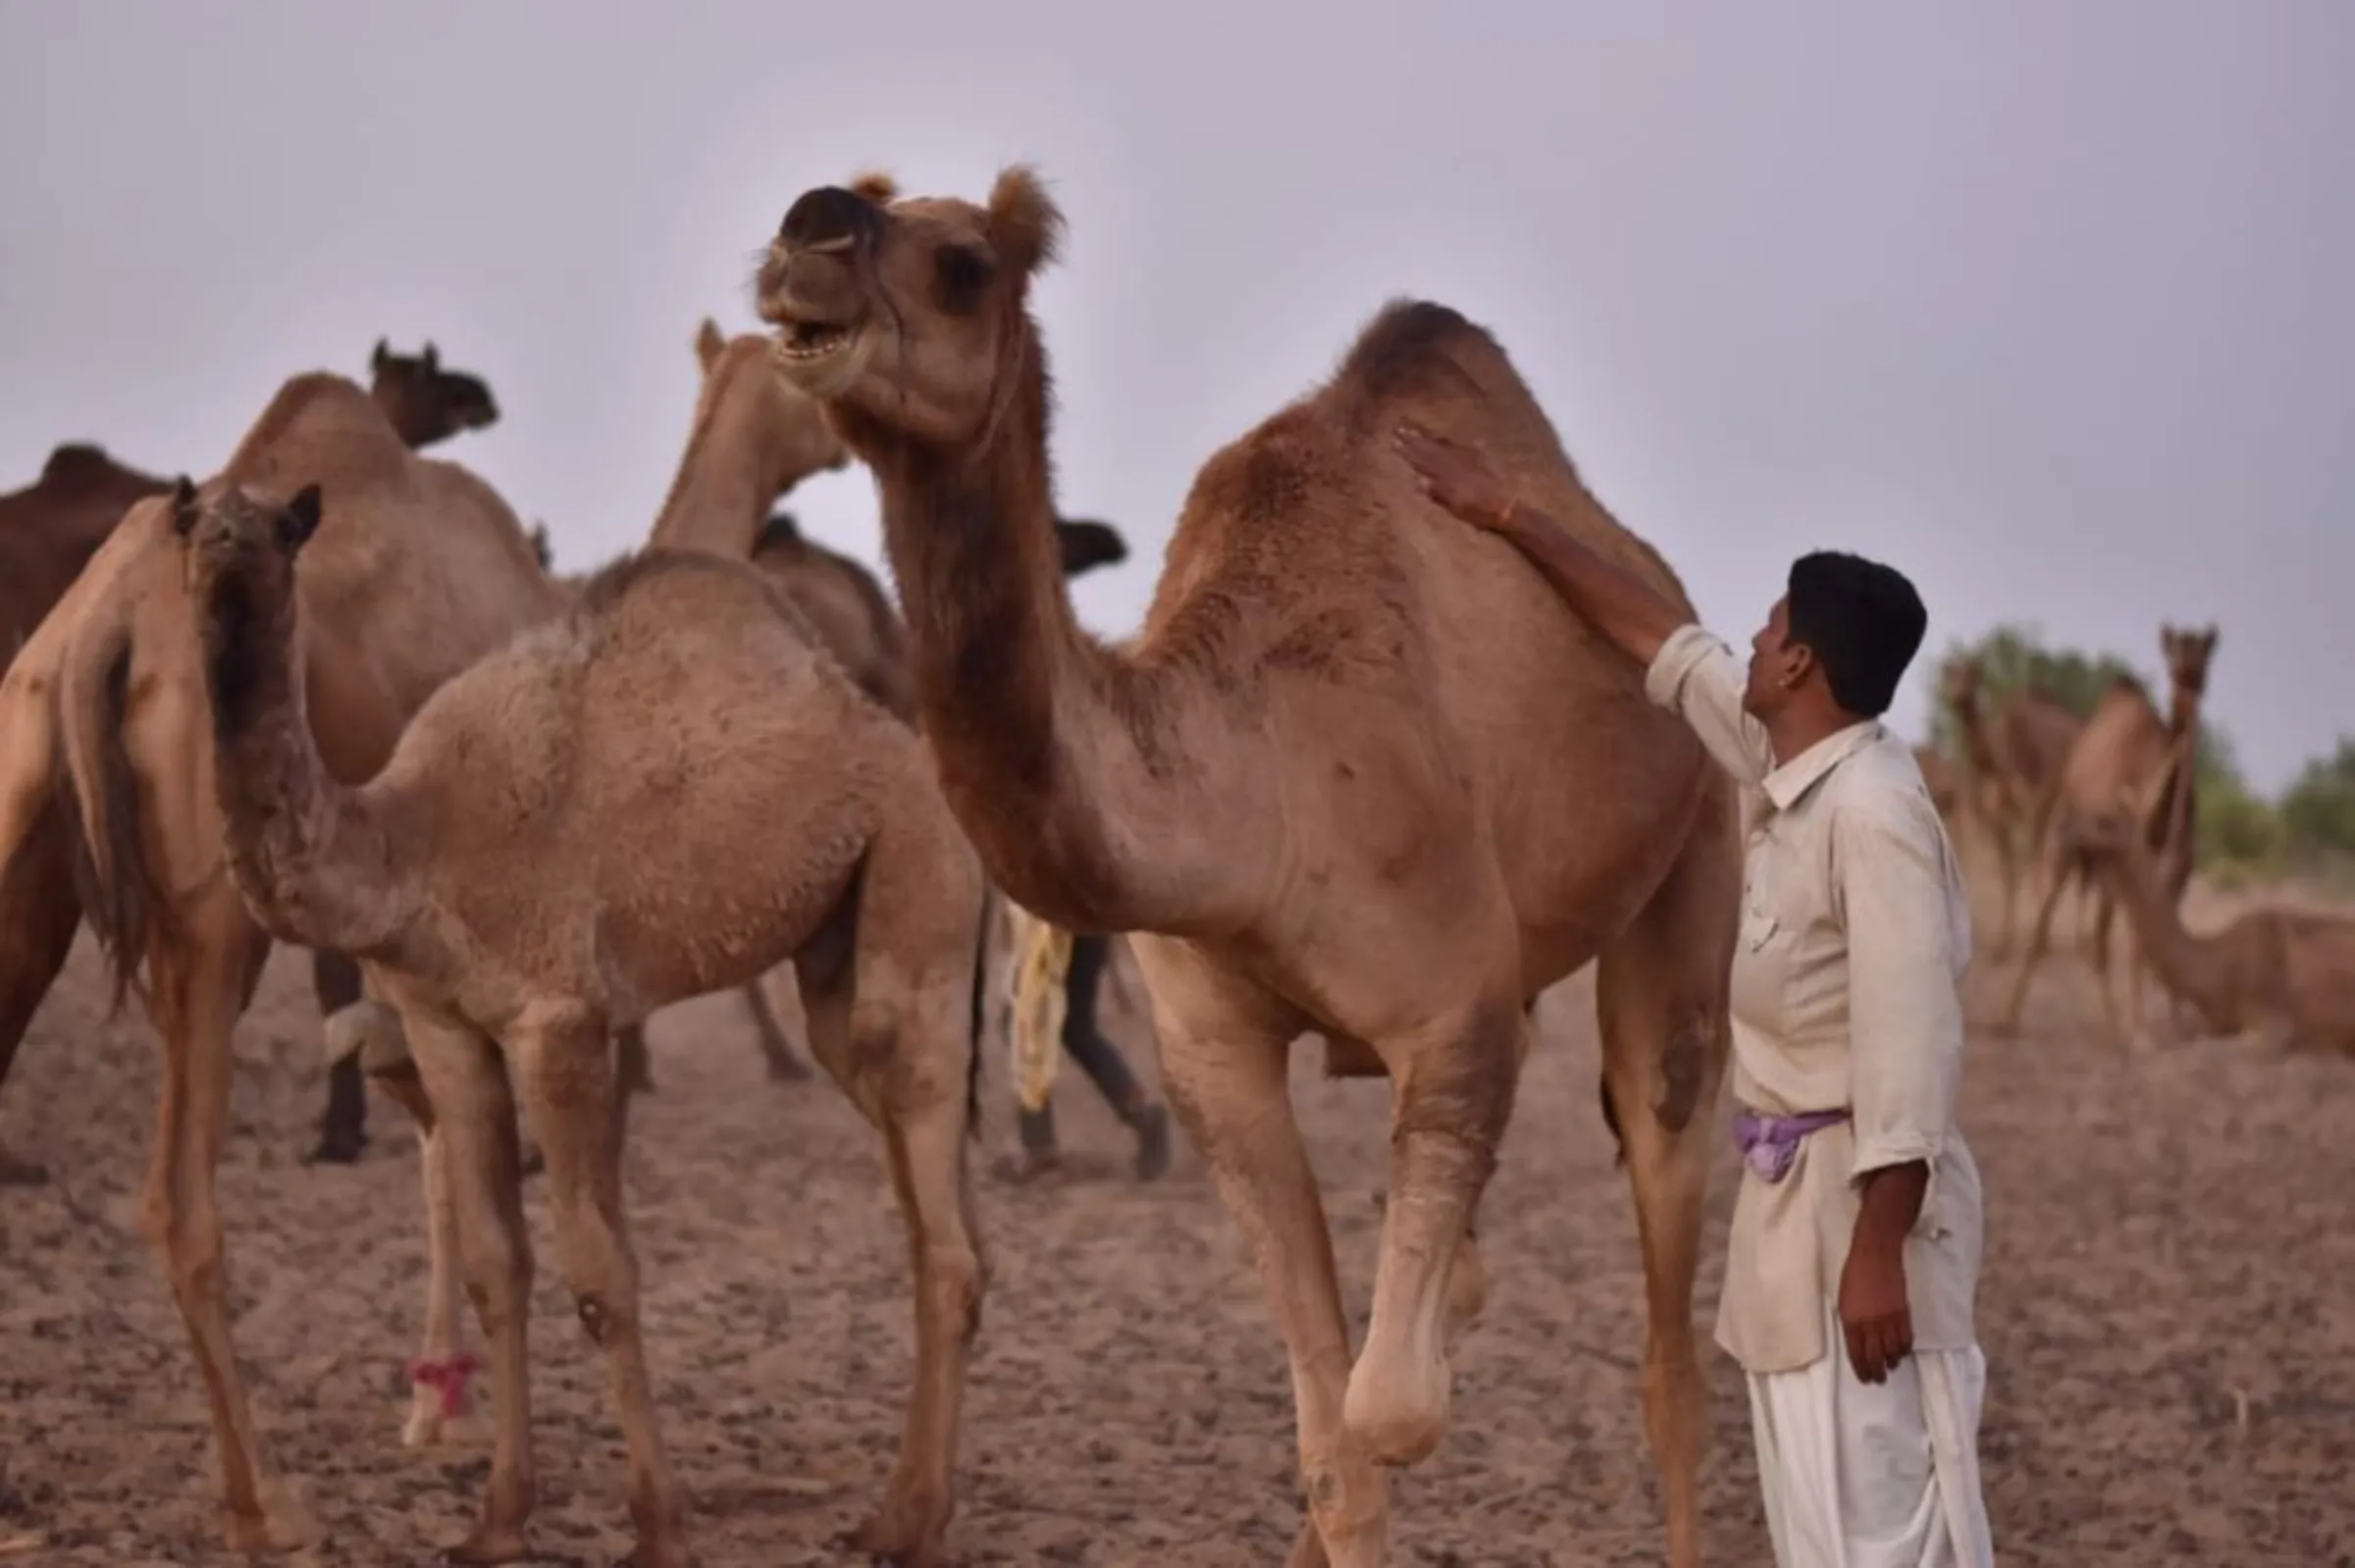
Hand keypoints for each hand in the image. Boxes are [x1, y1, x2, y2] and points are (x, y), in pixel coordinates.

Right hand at [1392, 421, 1515, 530]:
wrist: (1505, 505)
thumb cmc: (1477, 510)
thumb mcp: (1455, 505)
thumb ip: (1437, 492)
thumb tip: (1418, 480)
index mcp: (1447, 474)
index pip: (1422, 460)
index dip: (1407, 451)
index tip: (1393, 441)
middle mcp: (1454, 462)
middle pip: (1430, 448)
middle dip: (1413, 438)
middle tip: (1399, 426)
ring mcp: (1465, 459)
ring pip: (1441, 445)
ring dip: (1427, 436)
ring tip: (1414, 428)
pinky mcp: (1475, 460)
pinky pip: (1457, 446)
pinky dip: (1448, 442)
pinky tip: (1443, 438)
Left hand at [1836, 1239, 1913, 1383]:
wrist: (1876, 1254)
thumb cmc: (1854, 1273)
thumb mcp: (1843, 1300)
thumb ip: (1850, 1322)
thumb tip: (1857, 1339)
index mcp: (1850, 1320)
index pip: (1856, 1353)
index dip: (1861, 1369)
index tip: (1864, 1378)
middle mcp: (1869, 1324)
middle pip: (1875, 1358)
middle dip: (1877, 1372)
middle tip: (1878, 1379)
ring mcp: (1888, 1320)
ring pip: (1893, 1352)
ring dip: (1892, 1363)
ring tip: (1891, 1366)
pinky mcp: (1903, 1314)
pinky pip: (1906, 1340)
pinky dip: (1905, 1350)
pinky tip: (1902, 1352)